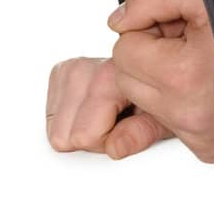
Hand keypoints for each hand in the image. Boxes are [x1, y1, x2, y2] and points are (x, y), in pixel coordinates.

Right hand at [45, 55, 171, 158]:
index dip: (104, 141)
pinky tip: (91, 108)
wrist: (158, 70)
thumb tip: (115, 147)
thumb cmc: (161, 96)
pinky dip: (68, 119)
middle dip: (89, 137)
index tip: (124, 126)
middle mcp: (89, 66)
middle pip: (64, 135)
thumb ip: (141, 133)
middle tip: (115, 122)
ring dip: (78, 129)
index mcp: (113, 76)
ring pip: (55, 129)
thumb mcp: (163, 119)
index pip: (85, 134)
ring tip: (105, 114)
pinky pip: (49, 117)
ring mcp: (73, 67)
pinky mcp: (62, 71)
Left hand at [108, 0, 213, 162]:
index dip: (150, 27)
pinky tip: (208, 82)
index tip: (179, 21)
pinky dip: (182, 100)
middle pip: (129, 80)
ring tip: (203, 58)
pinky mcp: (209, 149)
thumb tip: (118, 20)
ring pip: (146, 104)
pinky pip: (170, 124)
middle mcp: (191, 116)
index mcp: (185, 76)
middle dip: (150, 54)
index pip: (124, 50)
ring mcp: (201, 137)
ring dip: (164, 78)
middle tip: (190, 37)